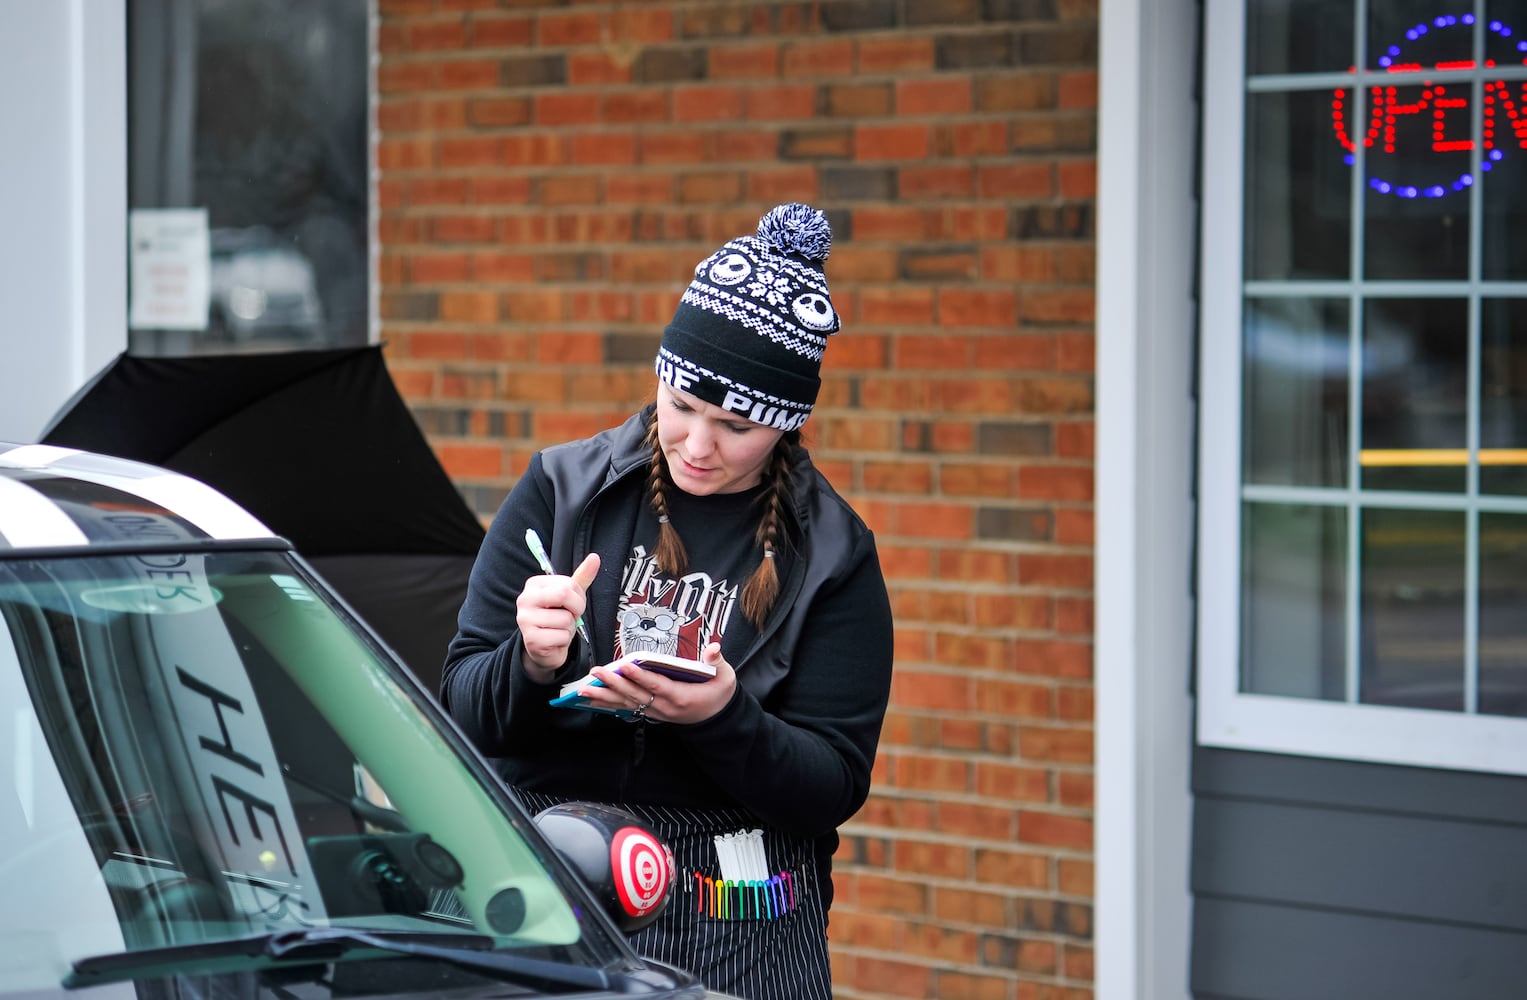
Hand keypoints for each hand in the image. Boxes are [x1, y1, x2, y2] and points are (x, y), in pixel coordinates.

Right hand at [517, 552, 599, 676]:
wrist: (545, 647)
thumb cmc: (556, 618)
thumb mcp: (569, 596)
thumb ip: (582, 577)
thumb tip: (595, 558)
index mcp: (533, 584)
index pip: (567, 584)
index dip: (578, 597)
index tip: (571, 605)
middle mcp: (524, 599)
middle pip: (564, 595)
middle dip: (576, 609)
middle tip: (570, 616)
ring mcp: (525, 619)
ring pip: (565, 619)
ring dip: (569, 628)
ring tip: (559, 629)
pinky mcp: (531, 639)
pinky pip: (562, 637)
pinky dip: (564, 641)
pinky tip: (555, 640)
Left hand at [589, 642, 735, 724]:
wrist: (718, 719)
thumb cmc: (719, 695)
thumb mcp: (725, 678)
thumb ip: (717, 662)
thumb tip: (714, 647)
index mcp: (681, 696)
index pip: (656, 685)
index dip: (640, 677)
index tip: (624, 666)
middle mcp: (664, 707)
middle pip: (635, 695)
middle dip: (614, 683)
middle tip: (596, 672)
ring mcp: (656, 712)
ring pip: (626, 704)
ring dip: (605, 697)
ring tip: (584, 690)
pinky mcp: (651, 713)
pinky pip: (626, 709)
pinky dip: (608, 705)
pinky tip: (592, 701)